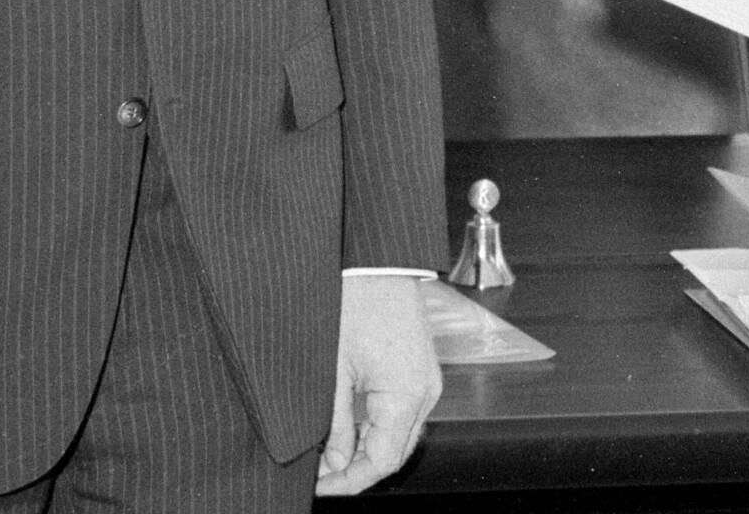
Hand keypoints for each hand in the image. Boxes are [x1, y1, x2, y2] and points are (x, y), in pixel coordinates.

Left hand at [315, 275, 438, 496]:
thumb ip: (337, 423)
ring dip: (369, 448)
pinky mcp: (422, 369)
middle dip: (359, 468)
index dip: (350, 481)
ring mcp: (427, 380)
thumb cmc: (357, 304)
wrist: (379, 262)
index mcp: (406, 395)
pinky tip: (352, 425)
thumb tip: (333, 462)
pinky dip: (380, 426)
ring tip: (331, 450)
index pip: (382, 461)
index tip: (321, 486)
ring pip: (401, 434)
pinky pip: (405, 412)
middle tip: (321, 473)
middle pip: (396, 452)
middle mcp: (425, 392)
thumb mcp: (336, 371)